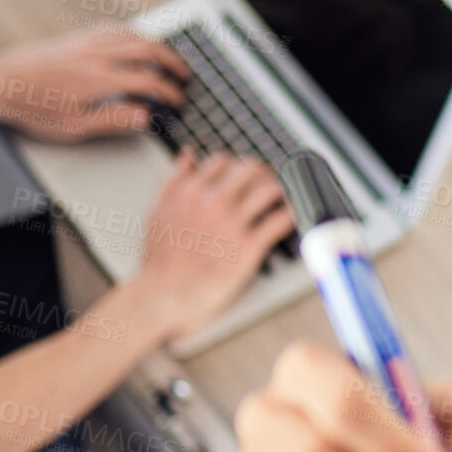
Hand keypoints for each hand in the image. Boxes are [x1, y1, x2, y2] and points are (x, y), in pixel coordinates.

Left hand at [0, 29, 190, 141]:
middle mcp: (96, 55)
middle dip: (172, 63)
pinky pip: (114, 28)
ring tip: (167, 59)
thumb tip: (145, 116)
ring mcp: (86, 42)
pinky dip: (133, 33)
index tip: (177, 102)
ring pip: (133, 34)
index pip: (148, 82)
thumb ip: (113, 121)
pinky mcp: (76, 37)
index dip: (169, 92)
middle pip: (148, 50)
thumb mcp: (73, 127)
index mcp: (98, 79)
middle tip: (184, 77)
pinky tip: (136, 41)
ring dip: (156, 46)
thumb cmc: (32, 108)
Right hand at [127, 148, 294, 342]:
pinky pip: (280, 220)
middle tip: (268, 182)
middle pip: (251, 169)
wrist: (164, 296)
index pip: (224, 162)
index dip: (236, 167)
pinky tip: (293, 214)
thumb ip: (174, 181)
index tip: (244, 175)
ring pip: (270, 189)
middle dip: (263, 173)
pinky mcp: (249, 247)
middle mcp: (213, 202)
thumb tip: (188, 155)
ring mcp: (233, 224)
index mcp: (190, 192)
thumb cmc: (159, 260)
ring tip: (284, 196)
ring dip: (281, 189)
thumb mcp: (158, 212)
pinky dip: (291, 214)